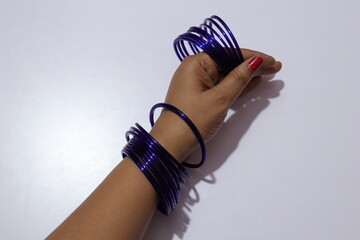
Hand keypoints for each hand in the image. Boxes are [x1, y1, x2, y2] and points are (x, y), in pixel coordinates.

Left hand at [150, 49, 281, 161]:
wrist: (171, 145)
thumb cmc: (193, 119)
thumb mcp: (219, 99)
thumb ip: (238, 79)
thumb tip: (255, 61)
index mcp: (196, 64)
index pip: (228, 53)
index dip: (252, 57)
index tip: (272, 61)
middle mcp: (196, 70)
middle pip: (228, 63)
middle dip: (251, 66)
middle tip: (275, 68)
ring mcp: (198, 84)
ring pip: (227, 75)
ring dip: (246, 76)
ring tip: (268, 74)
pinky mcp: (200, 97)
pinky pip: (222, 87)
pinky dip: (237, 87)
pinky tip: (253, 84)